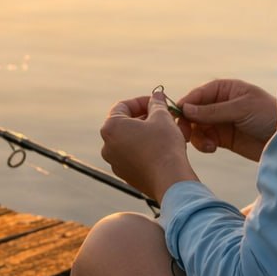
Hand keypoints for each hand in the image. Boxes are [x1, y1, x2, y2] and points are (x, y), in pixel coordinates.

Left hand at [100, 90, 197, 204]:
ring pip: (130, 140)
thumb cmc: (164, 145)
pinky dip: (145, 149)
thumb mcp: (162, 117)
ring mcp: (115, 162)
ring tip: (165, 131)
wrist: (169, 179)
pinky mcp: (125, 175)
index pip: (122, 106)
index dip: (141, 101)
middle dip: (145, 117)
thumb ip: (156, 103)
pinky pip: (133, 156)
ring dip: (146, 133)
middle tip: (163, 115)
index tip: (156, 102)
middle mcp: (107, 145)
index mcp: (111, 128)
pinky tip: (162, 148)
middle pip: (125, 124)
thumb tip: (157, 96)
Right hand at [176, 79, 276, 162]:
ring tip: (208, 145)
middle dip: (187, 123)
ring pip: (196, 127)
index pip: (197, 95)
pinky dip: (203, 144)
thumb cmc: (268, 115)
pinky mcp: (223, 139)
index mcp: (224, 89)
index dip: (186, 105)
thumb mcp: (242, 109)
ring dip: (197, 136)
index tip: (178, 117)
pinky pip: (204, 140)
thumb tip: (186, 109)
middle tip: (185, 135)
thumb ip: (213, 110)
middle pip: (192, 112)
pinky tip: (212, 148)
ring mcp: (220, 121)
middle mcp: (219, 103)